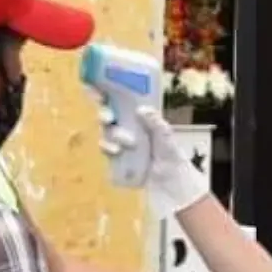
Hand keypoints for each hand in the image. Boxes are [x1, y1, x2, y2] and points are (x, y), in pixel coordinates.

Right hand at [94, 98, 209, 214]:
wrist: (169, 181)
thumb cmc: (170, 154)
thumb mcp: (166, 135)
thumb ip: (155, 122)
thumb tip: (140, 109)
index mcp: (138, 117)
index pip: (120, 101)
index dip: (108, 93)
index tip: (100, 90)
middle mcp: (126, 127)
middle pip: (108, 114)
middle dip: (105, 113)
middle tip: (108, 117)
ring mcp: (119, 142)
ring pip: (106, 131)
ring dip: (112, 134)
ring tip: (126, 142)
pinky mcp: (116, 158)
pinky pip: (106, 148)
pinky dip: (108, 147)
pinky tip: (116, 151)